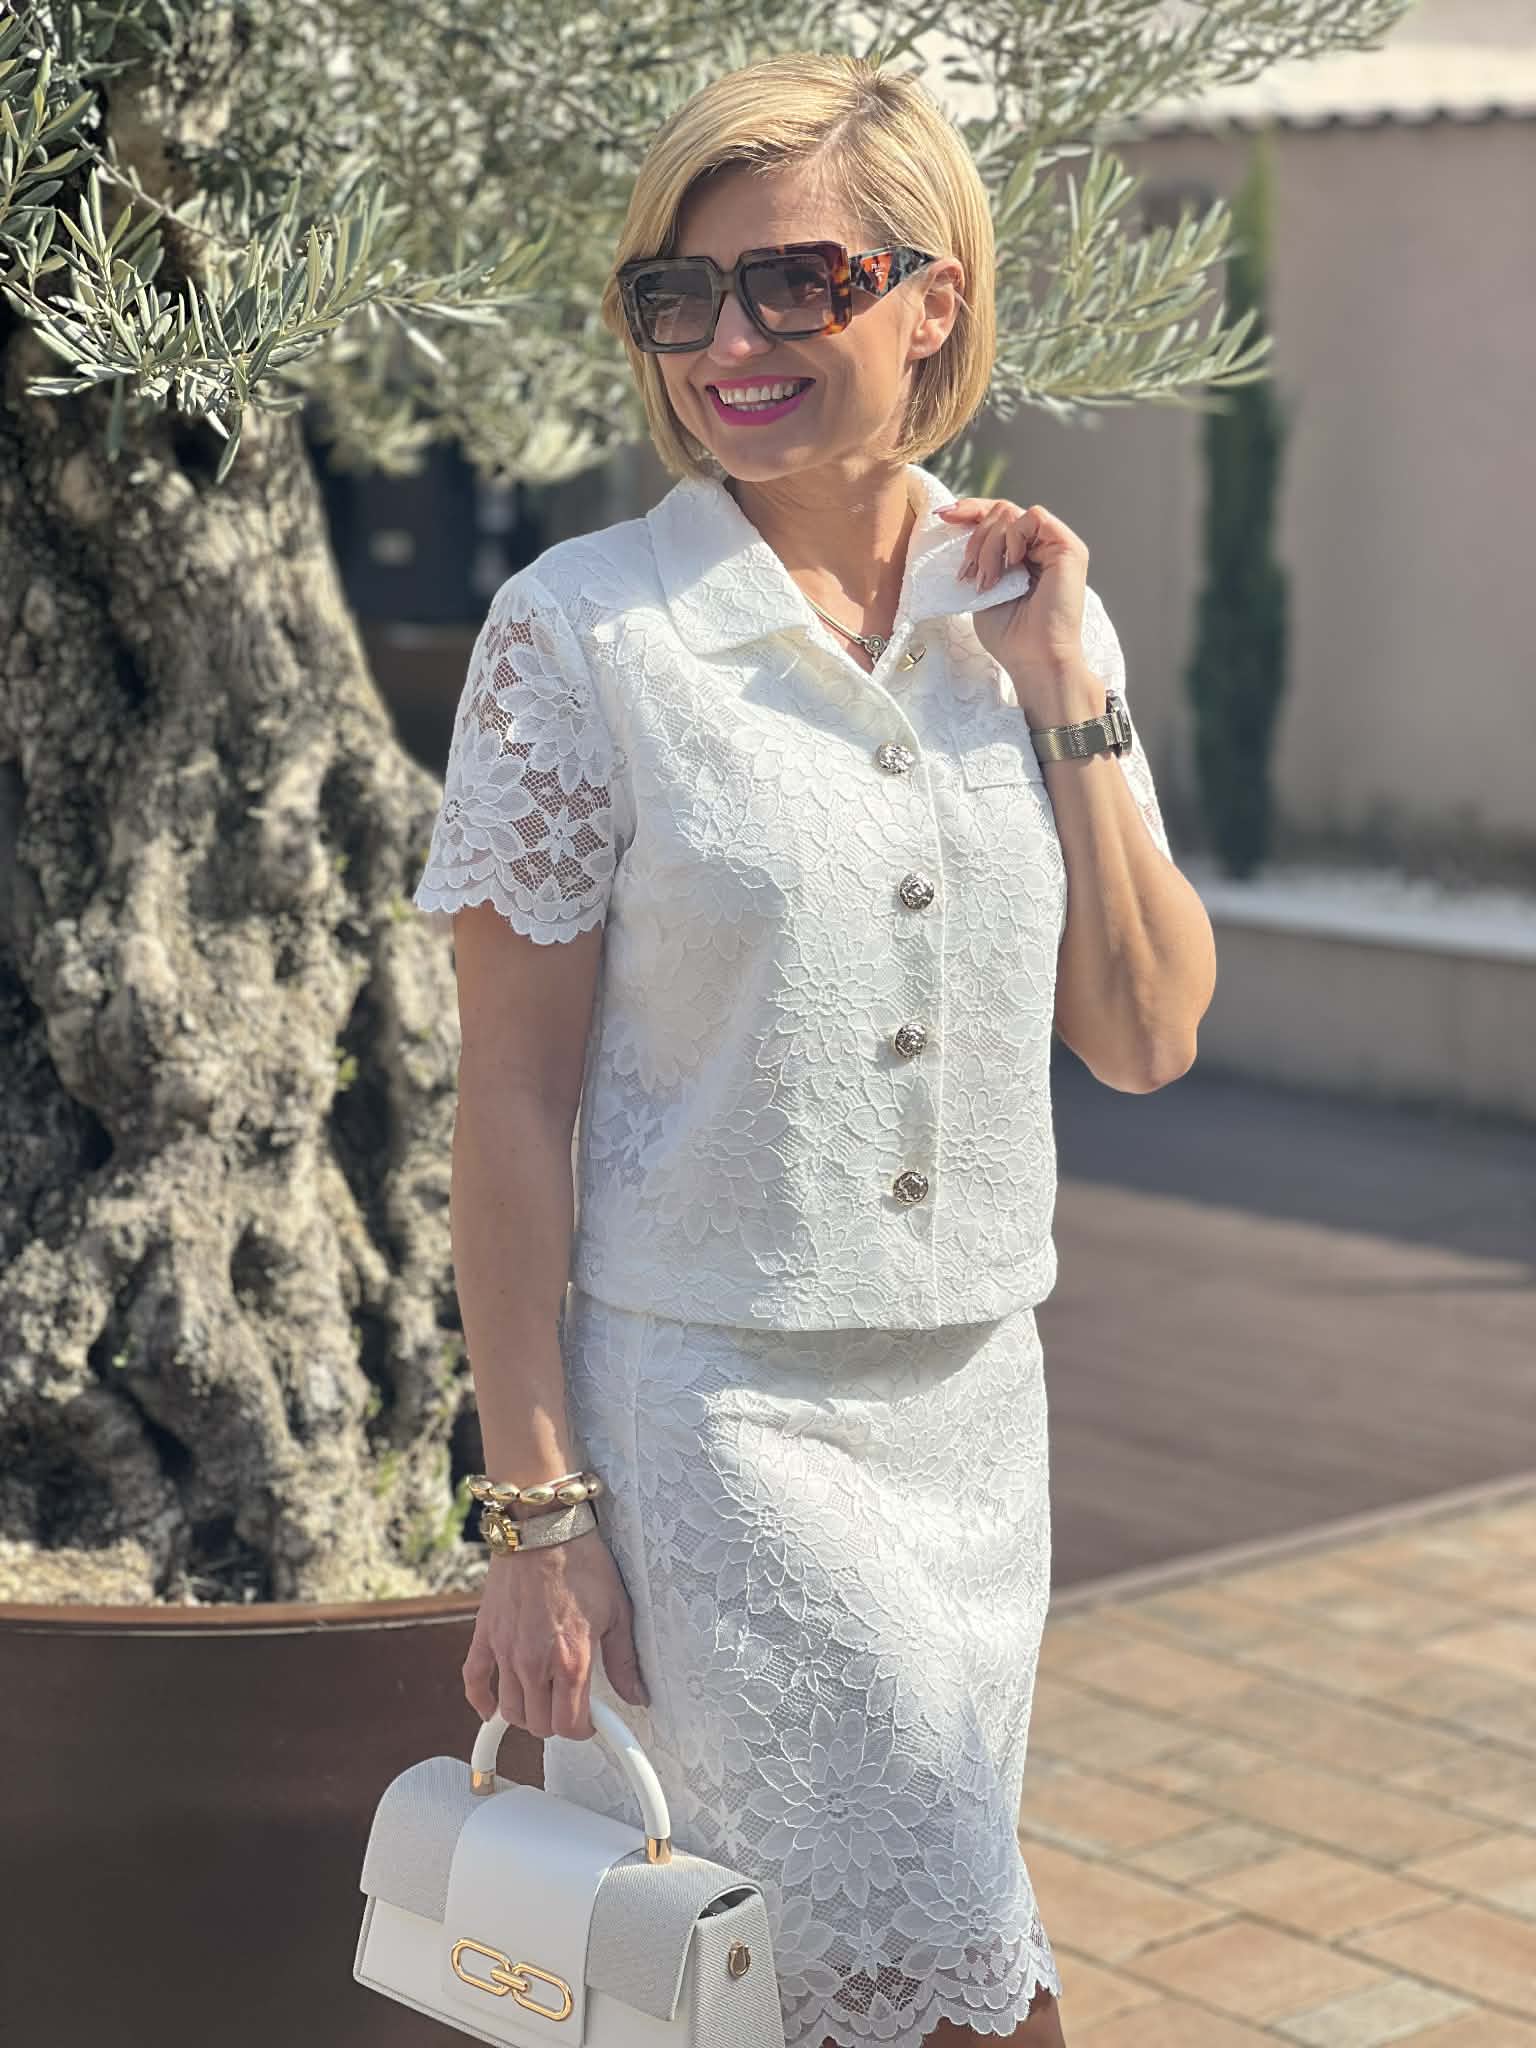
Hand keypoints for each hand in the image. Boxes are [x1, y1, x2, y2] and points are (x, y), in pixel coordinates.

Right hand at [462, 1527, 650, 1740]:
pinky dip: (481, 1700)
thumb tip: (636, 1696)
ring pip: (509, 1711)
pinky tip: (492, 1705)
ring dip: (526, 1713)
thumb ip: (624, 1661)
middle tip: (569, 1703)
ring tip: (542, 1698)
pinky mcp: (485, 1635)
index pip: (569, 1727)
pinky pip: (474, 1681)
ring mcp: (505, 1651)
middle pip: (538, 1725)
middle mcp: (534, 1664)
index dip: (582, 1730)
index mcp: (571, 1662)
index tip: (590, 1720)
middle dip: (556, 1721)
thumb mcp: (617, 1612)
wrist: (544, 1528)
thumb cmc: (584, 1564)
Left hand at [937, 497, 1090, 683]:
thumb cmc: (1010, 635)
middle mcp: (1040, 546)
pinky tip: (1012, 564)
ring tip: (987, 581)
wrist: (1034, 659)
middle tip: (970, 575)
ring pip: (1011, 513)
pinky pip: (1034, 517)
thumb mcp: (982, 588)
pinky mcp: (1069, 547)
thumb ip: (978, 557)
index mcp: (1021, 554)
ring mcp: (1056, 545)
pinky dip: (1014, 537)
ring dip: (989, 545)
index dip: (969, 511)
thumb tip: (956, 525)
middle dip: (975, 539)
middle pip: (1000, 511)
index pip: (995, 517)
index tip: (943, 517)